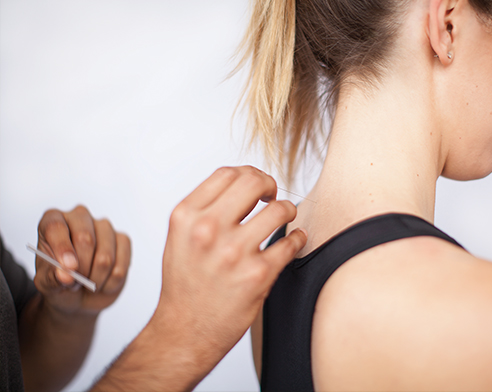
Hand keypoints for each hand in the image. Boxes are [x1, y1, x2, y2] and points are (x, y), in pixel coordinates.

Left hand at [34, 205, 130, 315]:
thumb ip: (53, 278)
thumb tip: (66, 276)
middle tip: (75, 283)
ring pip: (105, 256)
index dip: (63, 248)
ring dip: (96, 278)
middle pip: (85, 239)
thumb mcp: (47, 282)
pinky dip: (111, 282)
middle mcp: (80, 217)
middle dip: (81, 268)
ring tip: (88, 283)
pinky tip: (103, 281)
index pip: (56, 227)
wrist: (78, 292)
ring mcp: (104, 227)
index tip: (69, 268)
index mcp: (53, 220)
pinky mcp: (123, 240)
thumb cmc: (58, 280)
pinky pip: (121, 265)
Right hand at [150, 166, 305, 366]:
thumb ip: (206, 208)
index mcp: (186, 216)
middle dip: (270, 184)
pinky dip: (297, 238)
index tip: (257, 186)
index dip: (249, 173)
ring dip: (288, 210)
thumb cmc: (185, 284)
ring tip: (285, 218)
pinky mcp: (258, 275)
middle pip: (254, 182)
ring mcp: (233, 253)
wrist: (184, 332)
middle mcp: (207, 230)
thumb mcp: (180, 237)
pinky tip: (294, 240)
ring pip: (280, 210)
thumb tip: (244, 183)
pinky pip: (291, 243)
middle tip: (273, 197)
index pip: (227, 173)